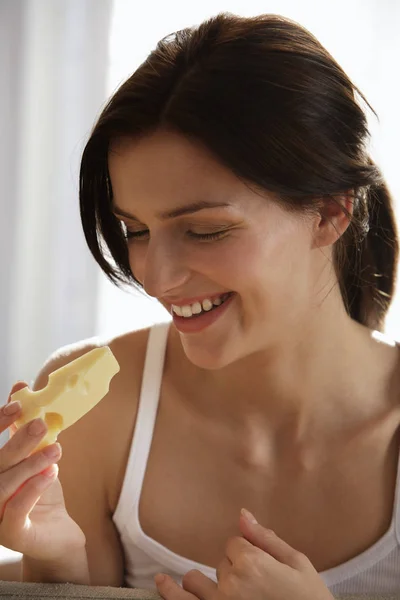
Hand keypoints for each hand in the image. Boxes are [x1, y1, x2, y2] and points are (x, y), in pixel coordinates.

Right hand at [0, 382, 85, 562]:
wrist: (58, 532)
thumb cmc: (40, 489)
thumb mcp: (34, 454)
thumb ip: (25, 428)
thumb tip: (21, 388)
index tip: (18, 405)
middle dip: (17, 441)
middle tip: (41, 424)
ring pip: (3, 485)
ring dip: (30, 464)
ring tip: (56, 450)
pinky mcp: (11, 535)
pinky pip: (15, 512)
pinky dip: (33, 489)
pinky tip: (51, 473)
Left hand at [155, 509, 334, 599]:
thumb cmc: (309, 599)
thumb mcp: (297, 563)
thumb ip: (265, 538)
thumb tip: (243, 513)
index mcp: (252, 563)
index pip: (234, 543)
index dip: (248, 553)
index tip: (262, 567)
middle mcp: (230, 583)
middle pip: (220, 563)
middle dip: (234, 569)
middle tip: (257, 587)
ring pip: (196, 581)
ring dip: (206, 583)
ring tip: (222, 590)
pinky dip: (170, 593)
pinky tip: (161, 581)